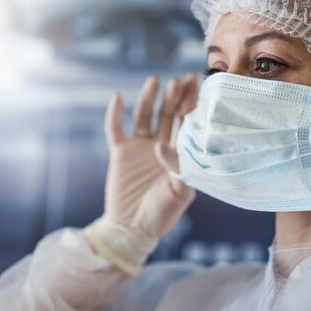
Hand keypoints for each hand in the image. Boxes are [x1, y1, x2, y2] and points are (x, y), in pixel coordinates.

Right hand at [103, 73, 197, 238]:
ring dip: (148, 99)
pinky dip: (115, 114)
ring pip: (144, 116)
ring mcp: (140, 148)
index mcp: (179, 154)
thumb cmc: (161, 214)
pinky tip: (118, 98)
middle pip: (168, 115)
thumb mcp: (179, 194)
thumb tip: (163, 145)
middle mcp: (161, 146)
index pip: (188, 123)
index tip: (195, 82)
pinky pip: (116, 129)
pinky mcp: (120, 153)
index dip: (191, 103)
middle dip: (174, 97)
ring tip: (154, 81)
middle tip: (178, 81)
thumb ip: (177, 170)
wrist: (133, 230)